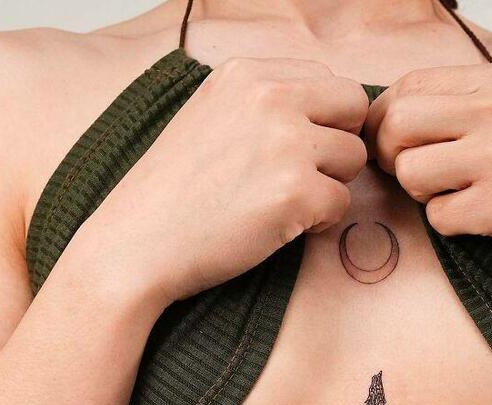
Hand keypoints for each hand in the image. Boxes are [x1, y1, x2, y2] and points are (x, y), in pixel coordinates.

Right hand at [86, 58, 367, 305]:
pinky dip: (321, 223)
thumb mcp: (211, 116)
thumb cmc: (173, 193)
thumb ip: (263, 104)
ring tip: (286, 204)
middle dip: (339, 144)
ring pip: (354, 157)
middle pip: (354, 107)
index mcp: (247, 74)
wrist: (138, 243)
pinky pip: (342, 203)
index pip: (329, 80)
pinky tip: (282, 227)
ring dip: (330, 186)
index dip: (325, 120)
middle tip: (305, 177)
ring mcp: (285, 144)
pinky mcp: (296, 193)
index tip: (296, 151)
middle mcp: (270, 97)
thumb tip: (323, 111)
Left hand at [363, 63, 491, 274]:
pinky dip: (451, 226)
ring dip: (422, 196)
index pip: (408, 87)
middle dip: (392, 159)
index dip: (385, 123)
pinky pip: (439, 218)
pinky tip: (481, 220)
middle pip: (397, 126)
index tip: (396, 149)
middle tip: (418, 179)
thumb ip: (464, 106)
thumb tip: (388, 116)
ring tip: (457, 198)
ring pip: (411, 173)